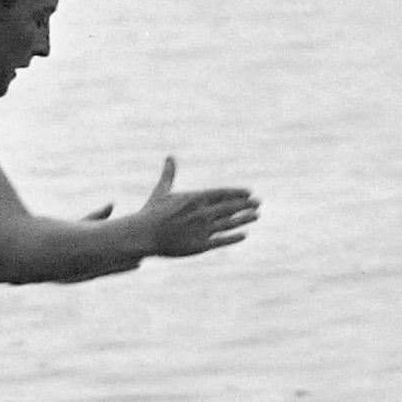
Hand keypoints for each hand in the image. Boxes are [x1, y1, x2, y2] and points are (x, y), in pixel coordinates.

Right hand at [133, 162, 260, 261]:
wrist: (143, 235)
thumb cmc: (151, 213)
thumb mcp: (162, 191)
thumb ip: (170, 175)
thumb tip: (170, 157)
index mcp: (195, 198)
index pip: (222, 193)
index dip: (237, 193)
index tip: (249, 192)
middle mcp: (202, 212)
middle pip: (230, 207)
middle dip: (246, 205)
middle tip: (258, 203)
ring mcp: (202, 229)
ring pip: (229, 223)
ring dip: (244, 219)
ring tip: (256, 216)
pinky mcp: (200, 245)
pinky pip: (222, 241)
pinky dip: (234, 237)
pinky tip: (244, 234)